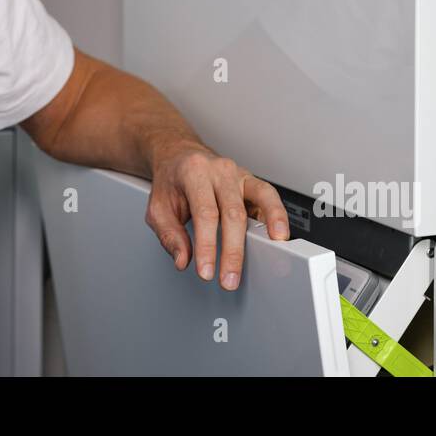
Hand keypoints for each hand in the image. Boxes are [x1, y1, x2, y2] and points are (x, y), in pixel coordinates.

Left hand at [144, 140, 290, 289]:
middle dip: (233, 251)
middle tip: (230, 279)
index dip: (207, 246)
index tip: (207, 271)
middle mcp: (219, 170)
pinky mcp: (251, 181)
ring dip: (269, 225)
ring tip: (275, 248)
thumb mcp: (157, 208)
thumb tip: (183, 259)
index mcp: (194, 173)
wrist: (178, 156)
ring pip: (261, 197)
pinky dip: (277, 214)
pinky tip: (278, 234)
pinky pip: (269, 196)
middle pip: (233, 212)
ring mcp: (239, 174)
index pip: (205, 213)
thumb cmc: (170, 182)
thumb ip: (169, 235)